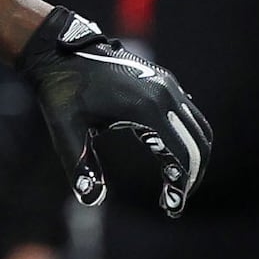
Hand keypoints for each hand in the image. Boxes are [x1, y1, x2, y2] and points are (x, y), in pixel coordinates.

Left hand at [20, 5, 210, 214]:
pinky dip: (188, 139)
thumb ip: (79, 165)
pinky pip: (188, 114)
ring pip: (198, 128)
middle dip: (191, 176)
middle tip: (173, 202)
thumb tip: (91, 200)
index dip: (181, 185)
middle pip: (198, 143)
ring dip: (193, 157)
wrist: (60, 51)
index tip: (171, 208)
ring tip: (175, 183)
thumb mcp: (64, 130)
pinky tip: (167, 157)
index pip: (180, 154)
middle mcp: (165, 94)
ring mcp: (167, 86)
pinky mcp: (164, 82)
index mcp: (146, 107)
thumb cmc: (61, 90)